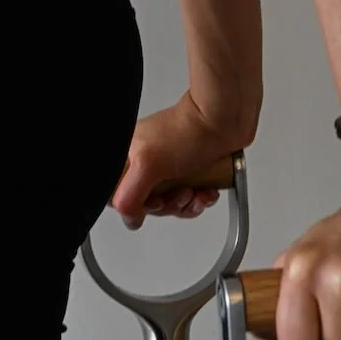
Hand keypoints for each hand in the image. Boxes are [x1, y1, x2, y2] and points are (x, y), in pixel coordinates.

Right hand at [110, 89, 245, 230]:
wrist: (224, 122)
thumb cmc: (187, 131)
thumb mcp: (147, 165)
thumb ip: (128, 196)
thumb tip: (130, 217)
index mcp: (128, 156)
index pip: (117, 194)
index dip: (135, 205)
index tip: (153, 201)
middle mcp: (146, 162)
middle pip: (146, 204)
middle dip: (168, 204)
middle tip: (179, 191)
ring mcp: (168, 168)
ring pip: (169, 203)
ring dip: (186, 203)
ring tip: (195, 190)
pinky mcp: (189, 172)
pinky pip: (188, 198)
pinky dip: (199, 199)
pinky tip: (206, 191)